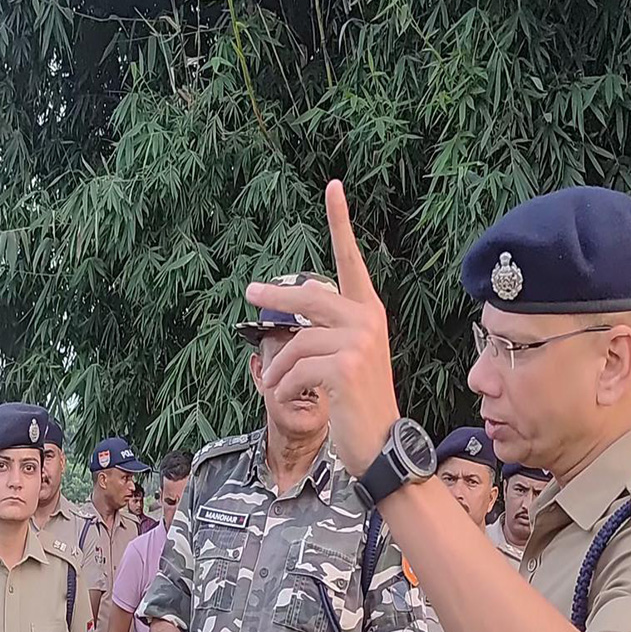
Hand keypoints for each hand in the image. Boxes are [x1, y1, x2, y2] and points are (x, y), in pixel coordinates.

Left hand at [247, 180, 400, 476]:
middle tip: (249, 290)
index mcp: (369, 312)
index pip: (351, 260)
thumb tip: (292, 302)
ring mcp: (358, 342)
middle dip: (274, 295)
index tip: (333, 186)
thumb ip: (327, 329)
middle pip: (308, 296)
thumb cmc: (359, 403)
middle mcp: (367, 320)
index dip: (341, 222)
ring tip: (278, 387)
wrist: (381, 445)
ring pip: (295, 342)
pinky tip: (290, 400)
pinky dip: (284, 387)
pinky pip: (296, 368)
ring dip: (279, 369)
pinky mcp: (344, 366)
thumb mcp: (348, 358)